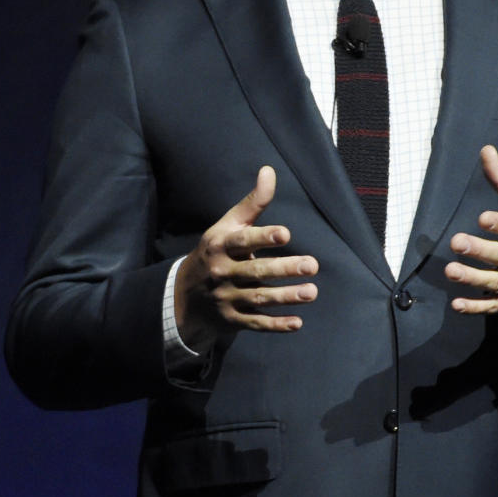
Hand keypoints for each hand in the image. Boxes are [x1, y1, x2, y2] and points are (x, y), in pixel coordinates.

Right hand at [175, 166, 317, 343]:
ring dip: (286, 297)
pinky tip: (297, 323)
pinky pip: (255, 323)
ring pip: (258, 299)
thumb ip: (252, 203)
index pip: (243, 241)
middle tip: (312, 265)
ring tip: (312, 292)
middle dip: (283, 269)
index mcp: (220, 246)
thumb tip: (269, 170)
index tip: (286, 234)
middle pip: (255, 271)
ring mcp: (226, 298)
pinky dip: (275, 325)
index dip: (263, 238)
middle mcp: (222, 272)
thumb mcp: (227, 225)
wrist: (185, 294)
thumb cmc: (216, 251)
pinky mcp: (232, 320)